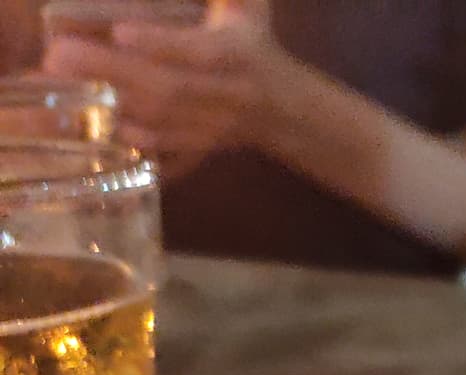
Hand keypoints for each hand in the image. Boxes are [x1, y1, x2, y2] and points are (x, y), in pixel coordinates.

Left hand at [41, 0, 286, 169]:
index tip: (119, 32)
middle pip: (170, 89)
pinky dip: (132, 141)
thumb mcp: (249, 9)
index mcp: (241, 56)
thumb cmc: (256, 48)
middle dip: (114, 74)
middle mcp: (228, 95)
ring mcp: (215, 126)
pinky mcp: (203, 148)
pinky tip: (97, 130)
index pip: (202, 53)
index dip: (163, 45)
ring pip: (162, 122)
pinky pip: (166, 151)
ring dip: (112, 107)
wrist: (288, 110)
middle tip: (59, 55)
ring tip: (62, 86)